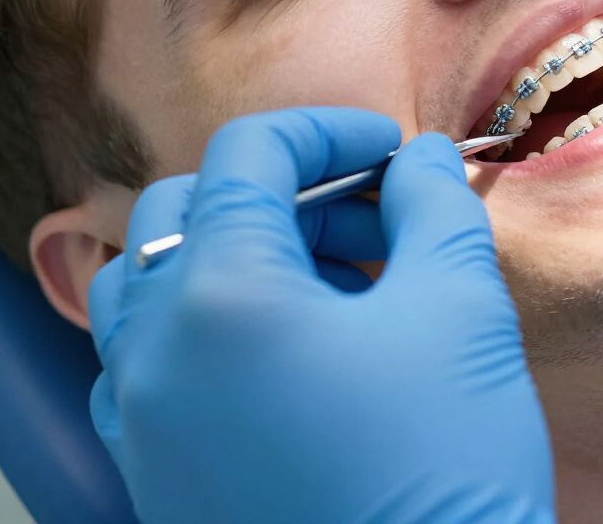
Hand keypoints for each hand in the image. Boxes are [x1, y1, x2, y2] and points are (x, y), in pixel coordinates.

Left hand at [88, 108, 554, 523]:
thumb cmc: (443, 465)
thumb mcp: (459, 308)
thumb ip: (432, 205)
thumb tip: (416, 158)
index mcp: (219, 300)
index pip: (246, 155)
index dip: (326, 130)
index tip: (390, 149)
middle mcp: (154, 355)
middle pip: (192, 210)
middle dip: (290, 193)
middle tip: (375, 221)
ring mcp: (143, 421)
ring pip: (164, 283)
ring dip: (250, 253)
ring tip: (346, 283)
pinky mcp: (159, 473)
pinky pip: (160, 359)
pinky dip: (221, 320)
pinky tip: (301, 347)